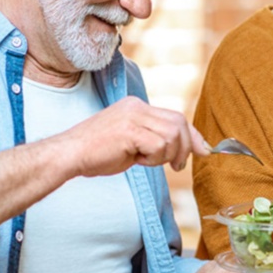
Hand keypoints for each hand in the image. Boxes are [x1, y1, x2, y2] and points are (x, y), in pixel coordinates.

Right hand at [52, 96, 209, 177]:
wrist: (69, 155)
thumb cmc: (97, 154)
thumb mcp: (133, 144)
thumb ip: (157, 142)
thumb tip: (188, 151)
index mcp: (137, 106)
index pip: (176, 117)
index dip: (192, 136)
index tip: (203, 150)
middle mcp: (136, 106)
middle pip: (179, 123)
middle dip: (185, 148)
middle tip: (176, 166)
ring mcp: (133, 116)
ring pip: (171, 135)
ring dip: (165, 155)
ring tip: (145, 161)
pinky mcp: (129, 130)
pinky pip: (158, 146)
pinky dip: (153, 158)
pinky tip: (135, 160)